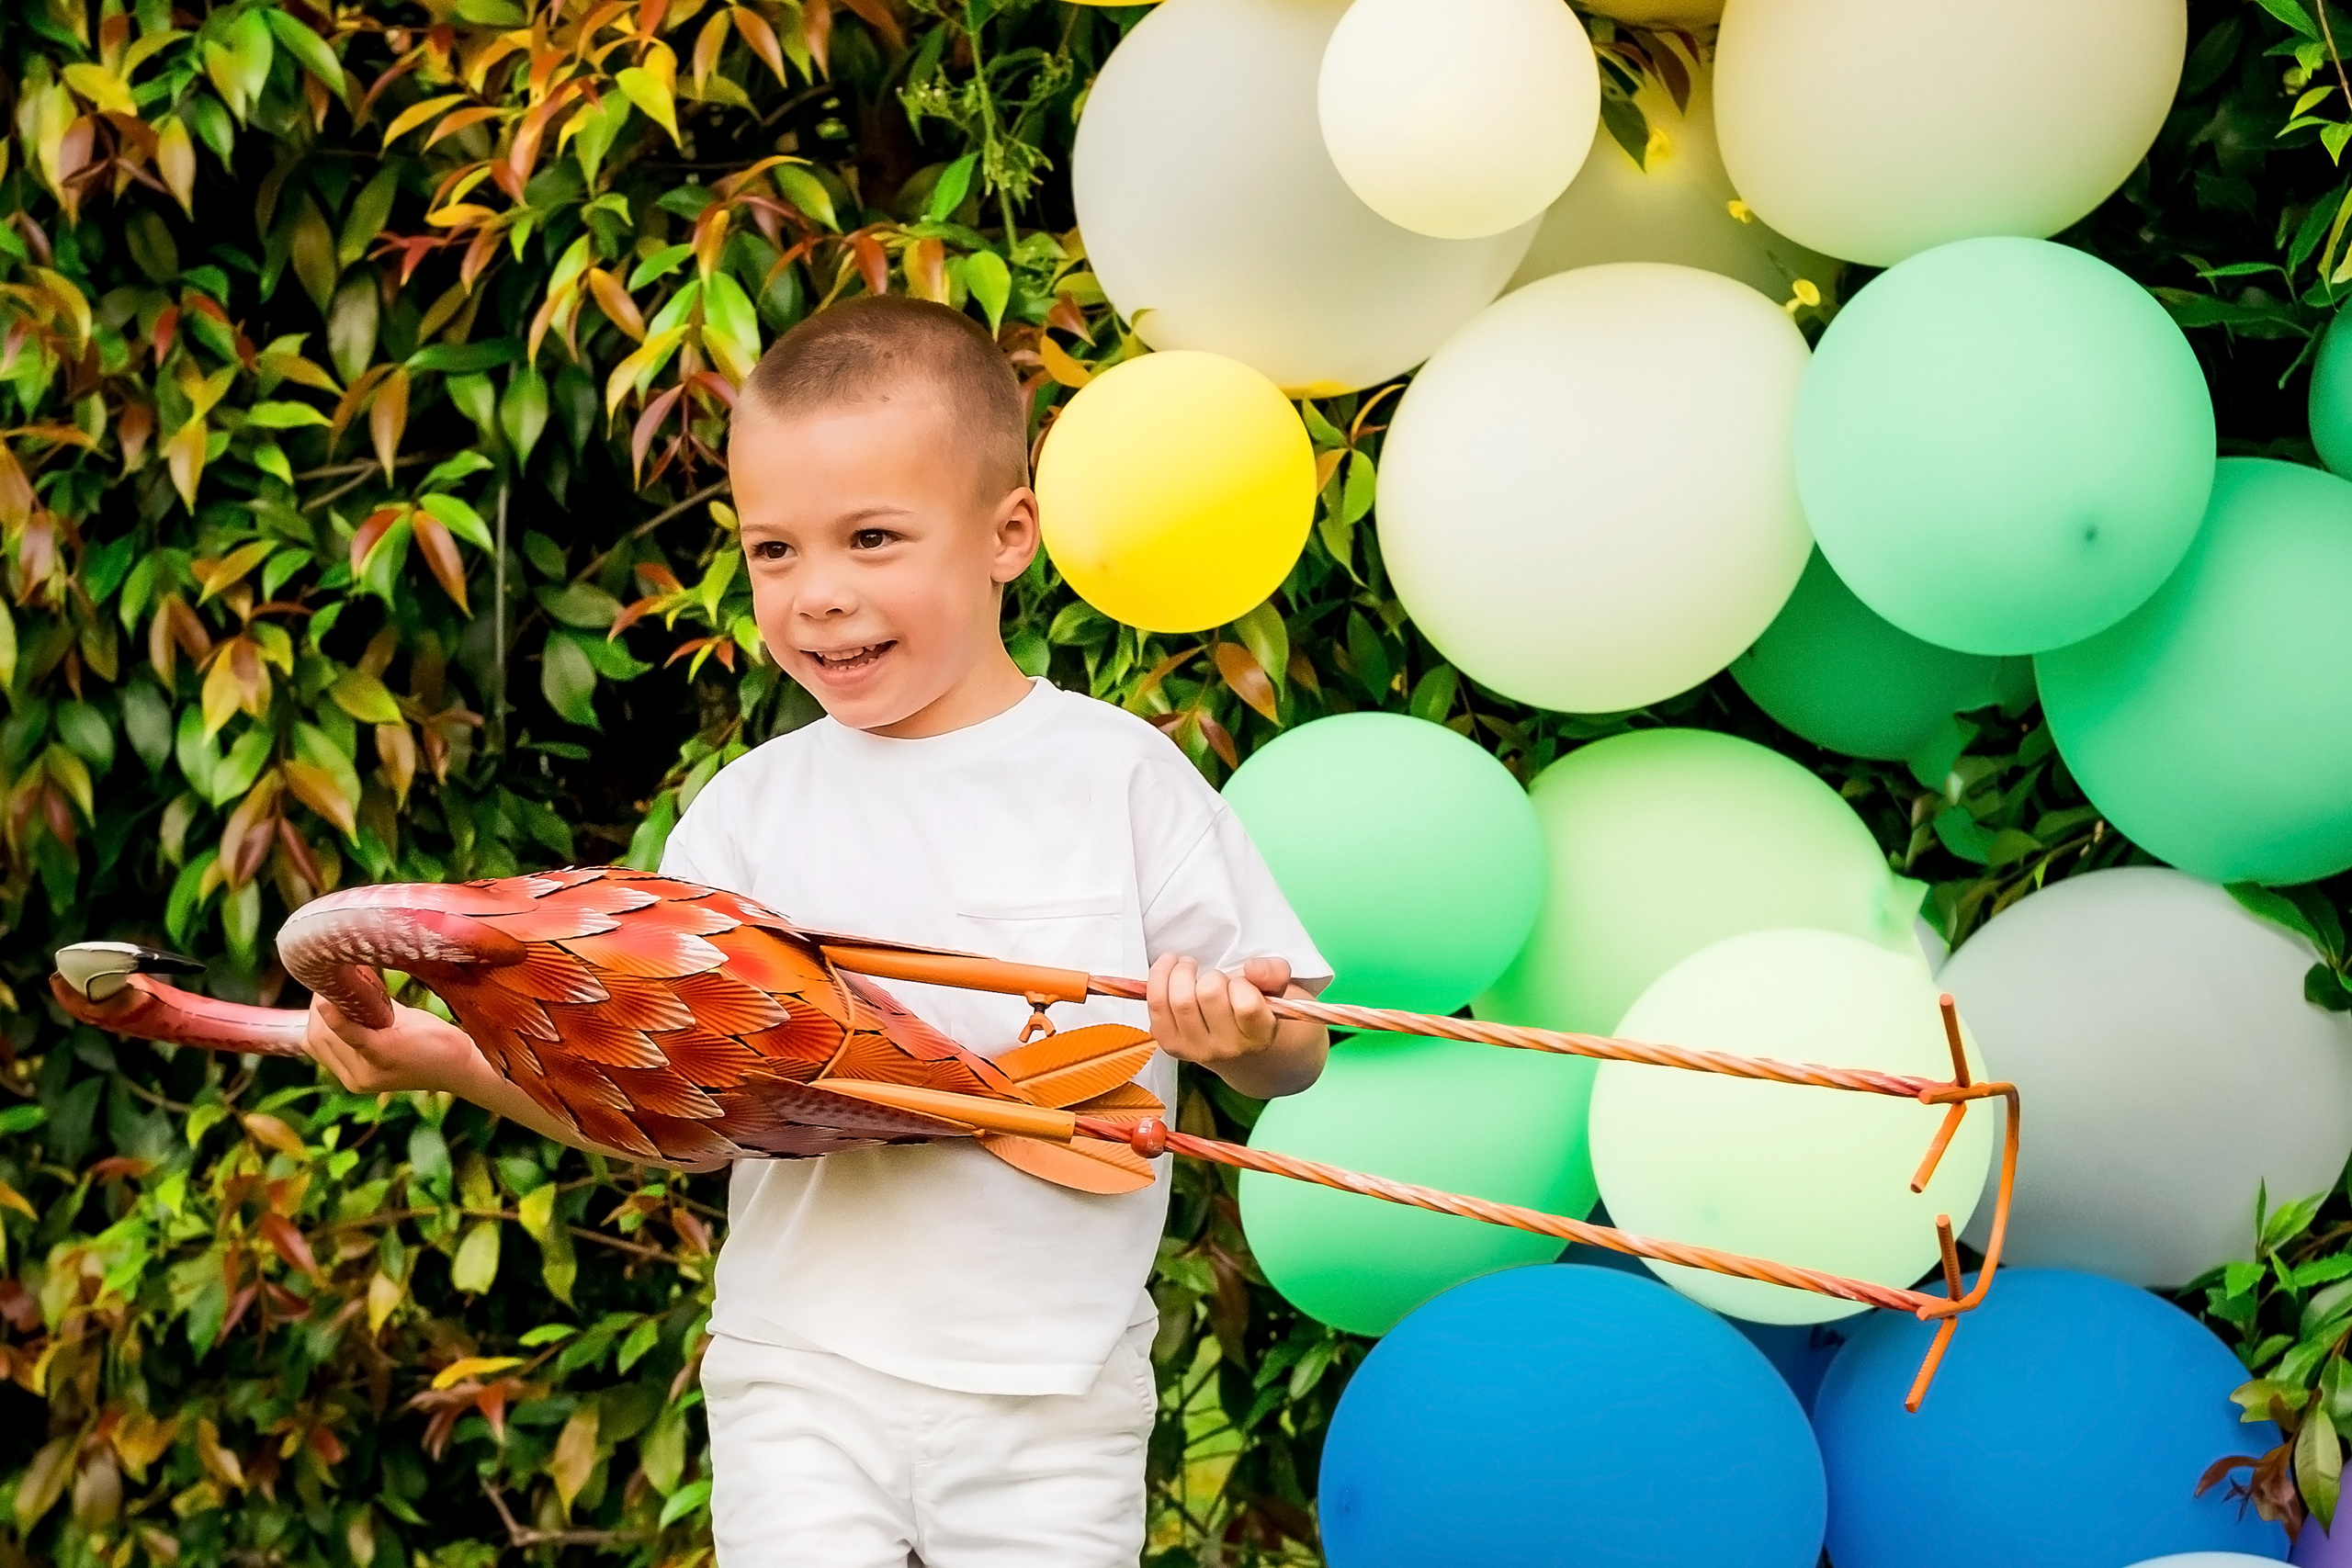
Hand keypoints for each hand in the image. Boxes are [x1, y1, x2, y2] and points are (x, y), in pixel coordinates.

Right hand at [304, 996, 492, 1097]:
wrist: (468, 1066)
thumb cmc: (432, 1042)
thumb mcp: (391, 1030)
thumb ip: (365, 1015)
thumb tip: (346, 980)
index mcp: (351, 1074)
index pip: (312, 1039)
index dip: (317, 1010)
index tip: (328, 987)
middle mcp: (353, 1078)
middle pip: (317, 1034)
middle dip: (325, 1003)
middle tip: (345, 978)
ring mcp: (366, 1071)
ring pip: (329, 1031)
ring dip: (336, 1001)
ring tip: (355, 982)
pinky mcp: (384, 1057)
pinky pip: (353, 1036)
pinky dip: (339, 1019)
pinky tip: (327, 1002)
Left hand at [1147, 954, 1285, 1066]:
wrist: (1234, 1045)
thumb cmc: (1250, 1008)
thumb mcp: (1272, 989)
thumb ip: (1273, 973)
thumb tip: (1252, 968)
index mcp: (1258, 1036)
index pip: (1247, 1004)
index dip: (1241, 983)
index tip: (1239, 982)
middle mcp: (1227, 1048)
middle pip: (1209, 994)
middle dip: (1211, 976)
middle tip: (1213, 976)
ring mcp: (1196, 1049)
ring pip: (1180, 999)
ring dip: (1182, 972)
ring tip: (1189, 967)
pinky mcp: (1170, 1044)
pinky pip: (1156, 1004)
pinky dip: (1159, 977)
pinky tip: (1170, 968)